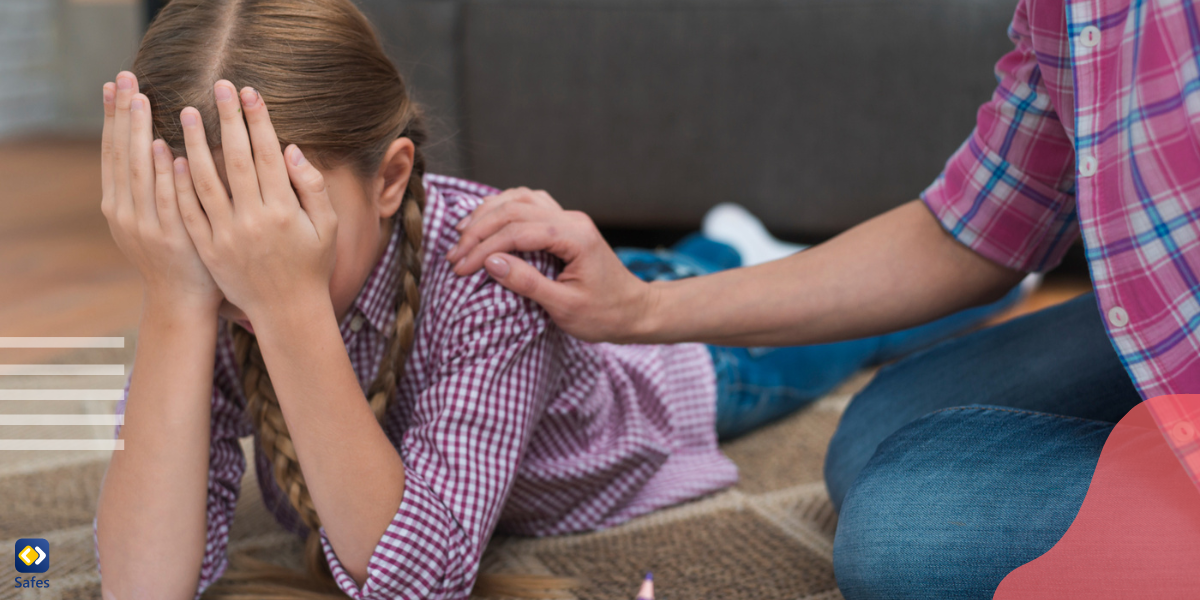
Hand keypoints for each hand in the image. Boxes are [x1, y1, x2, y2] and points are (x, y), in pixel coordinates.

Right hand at [100, 71, 221, 313]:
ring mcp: (146, 226)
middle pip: (121, 154)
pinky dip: (165, 174)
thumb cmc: (177, 254)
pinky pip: (168, 200)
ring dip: (140, 134)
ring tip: (142, 99)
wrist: (182, 301)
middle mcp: (125, 212)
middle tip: (125, 77)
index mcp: (118, 205)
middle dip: (122, 114)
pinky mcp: (171, 238)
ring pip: (140, 172)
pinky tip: (167, 147)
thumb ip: (150, 186)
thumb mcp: (152, 219)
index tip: (115, 84)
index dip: (113, 117)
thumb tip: (155, 144)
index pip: (113, 151)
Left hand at [173, 81, 337, 324]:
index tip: (248, 92)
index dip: (258, 120)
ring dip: (194, 144)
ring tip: (186, 113)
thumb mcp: (326, 227)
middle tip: (217, 86)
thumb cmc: (311, 265)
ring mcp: (228, 235)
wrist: (287, 312)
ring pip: (206, 180)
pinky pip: (190, 211)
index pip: (267, 155)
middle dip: (227, 119)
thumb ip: (313, 187)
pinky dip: (180, 184)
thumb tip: (291, 149)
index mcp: (284, 210)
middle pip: (236, 159)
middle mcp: (254, 220)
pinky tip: (172, 157)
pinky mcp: (209, 249)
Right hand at [447, 188, 653, 342]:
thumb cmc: (605, 314)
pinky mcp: (565, 223)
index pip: (518, 232)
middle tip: (454, 256)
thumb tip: (490, 262)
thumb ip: (528, 283)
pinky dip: (502, 209)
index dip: (484, 248)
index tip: (460, 269)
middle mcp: (572, 219)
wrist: (635, 311)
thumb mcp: (565, 308)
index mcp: (575, 237)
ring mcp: (569, 218)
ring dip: (487, 214)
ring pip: (519, 198)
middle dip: (478, 231)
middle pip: (514, 210)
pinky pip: (528, 203)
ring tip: (462, 235)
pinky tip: (486, 222)